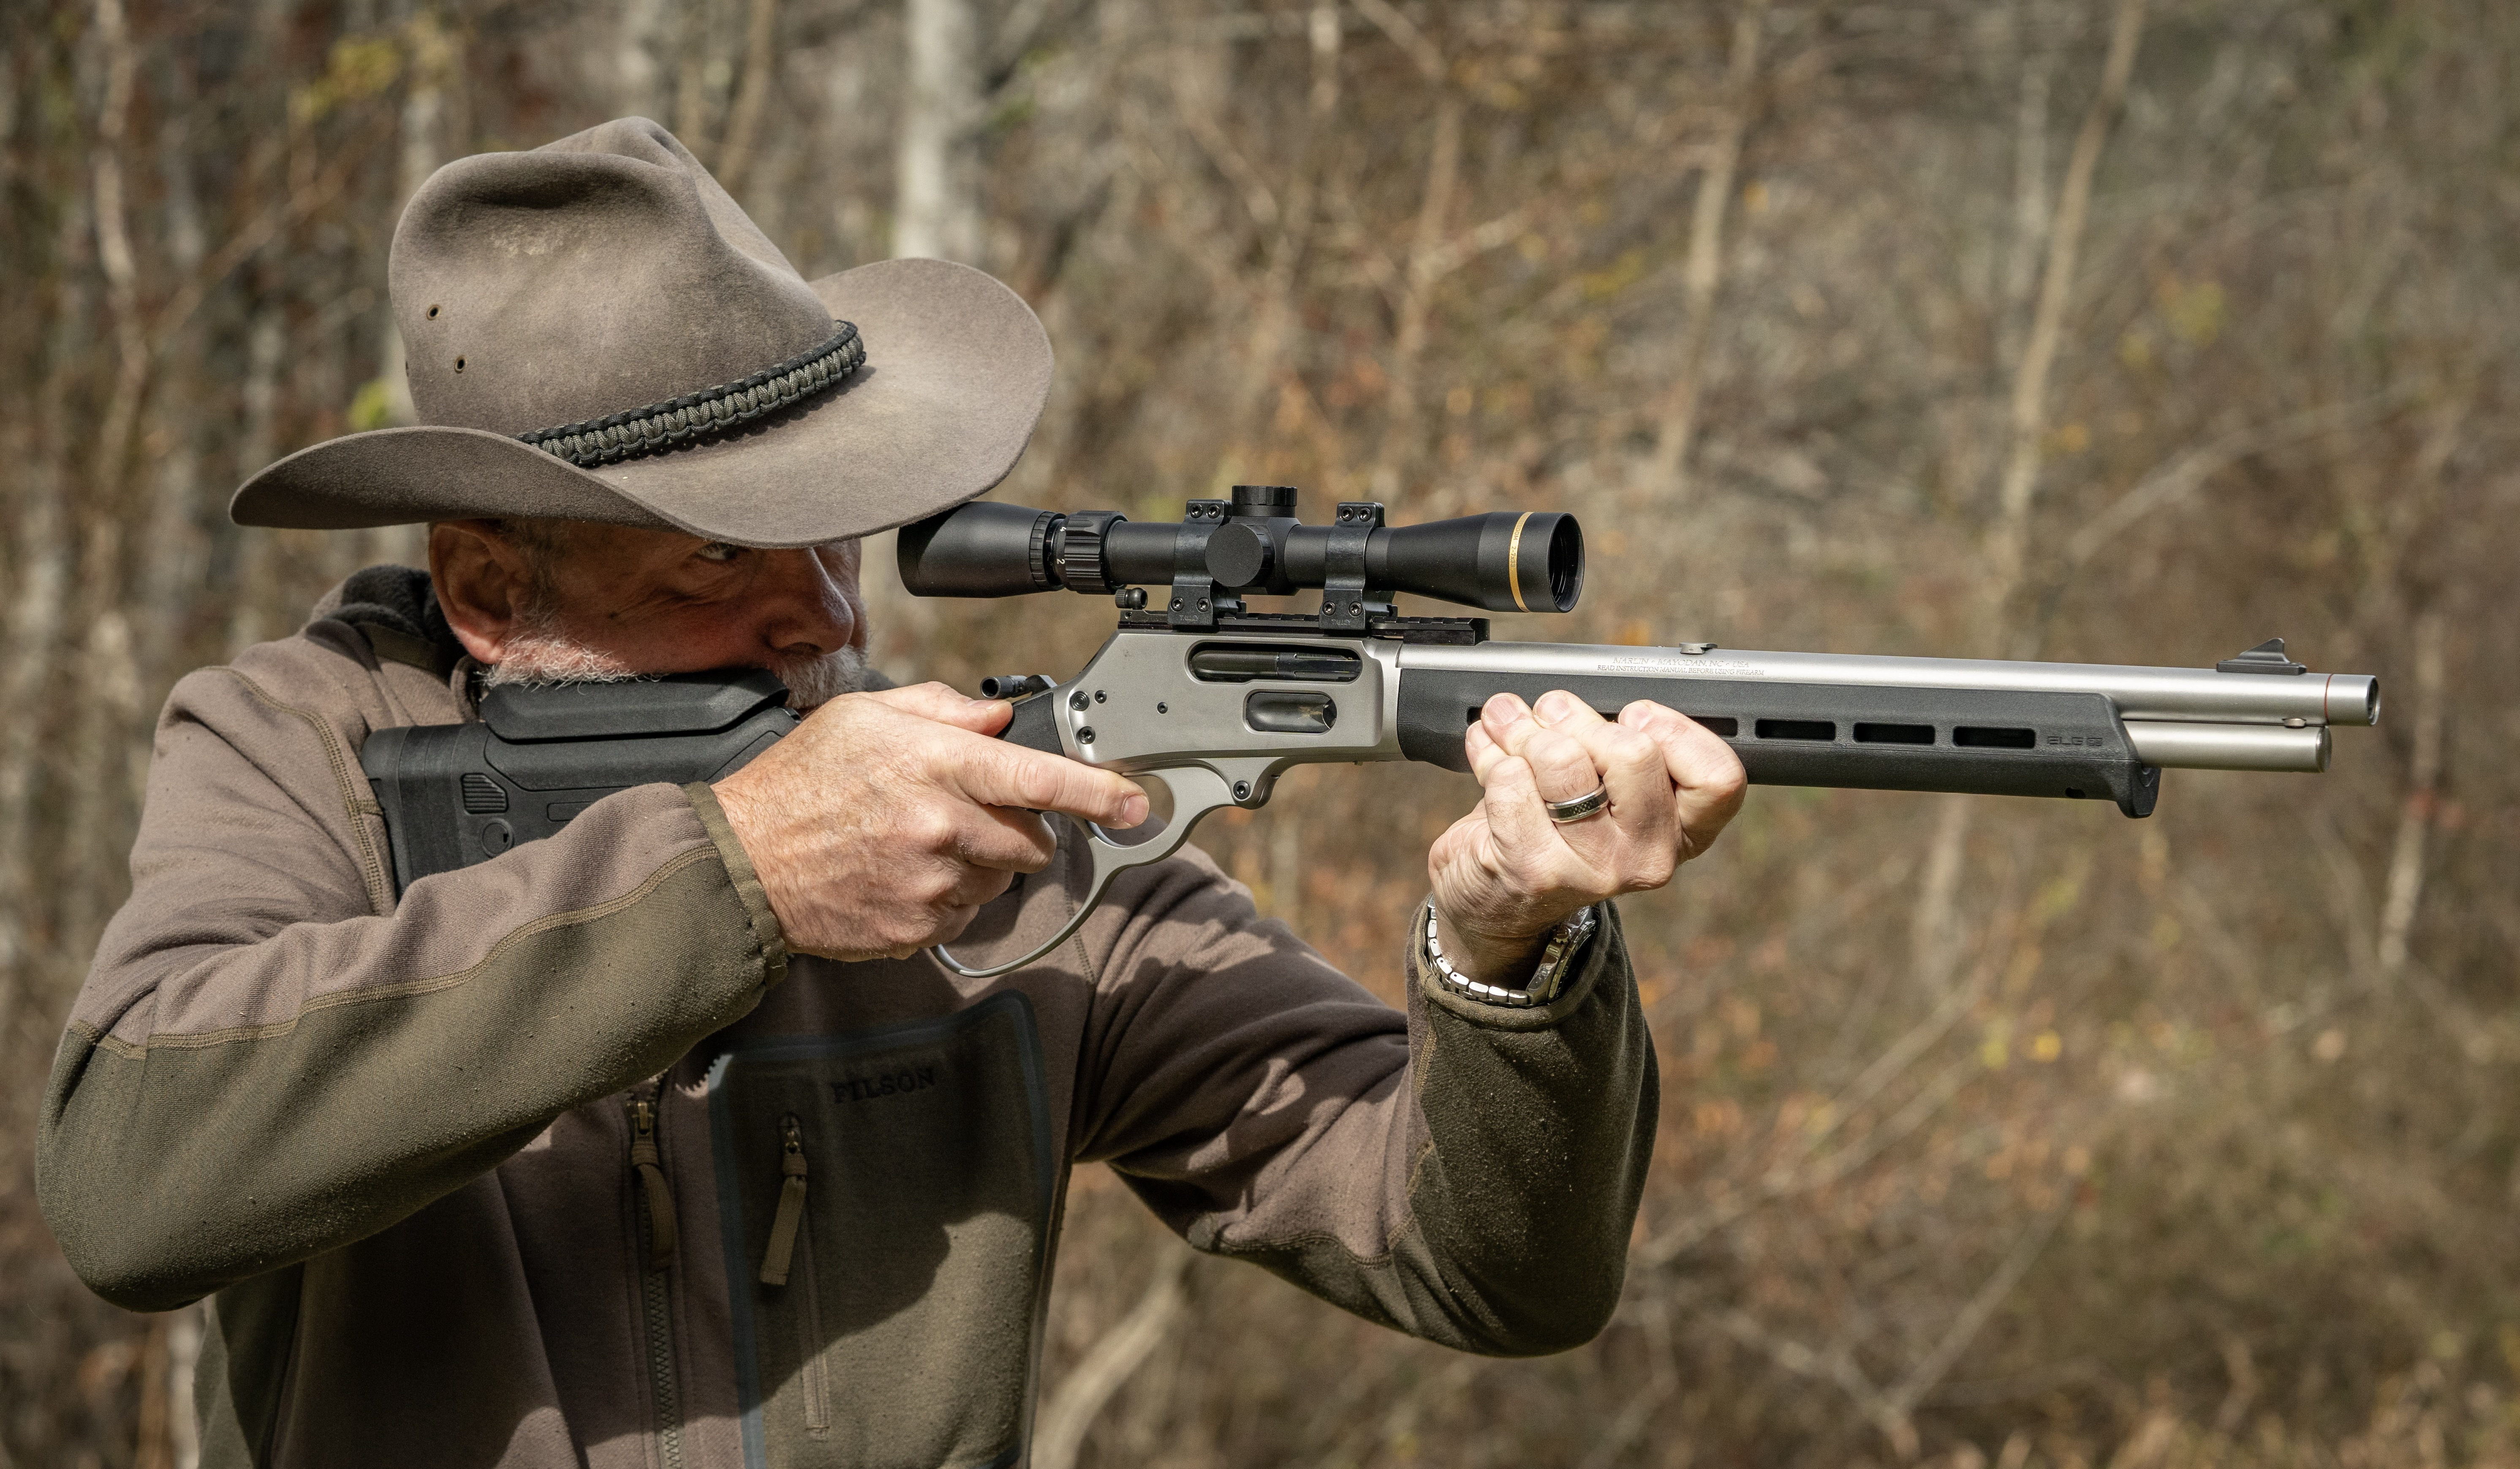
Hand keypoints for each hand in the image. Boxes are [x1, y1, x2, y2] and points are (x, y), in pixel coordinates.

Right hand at [712, 683, 1148, 960]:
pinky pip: (965, 912)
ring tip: (919, 842)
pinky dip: (948, 895)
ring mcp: (930, 883)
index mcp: (934, 765)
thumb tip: (999, 718)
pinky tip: (902, 874)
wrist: (742, 864)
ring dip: (980, 861)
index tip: (1136, 802)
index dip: (1097, 793)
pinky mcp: (917, 928)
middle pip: (1032, 838)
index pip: (1038, 778)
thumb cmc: (801, 783)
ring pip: (1001, 877)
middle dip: (1017, 826)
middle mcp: (940, 826)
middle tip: (965, 813)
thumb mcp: (864, 716)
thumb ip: (942, 710)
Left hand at [1427, 691, 1746, 983]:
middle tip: (1549, 714)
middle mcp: (1650, 857)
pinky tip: (1491, 761)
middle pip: (1634, 752)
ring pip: (1563, 759)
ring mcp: (1595, 869)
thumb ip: (1619, 744)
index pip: (1719, 777)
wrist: (1501, 897)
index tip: (1633, 717)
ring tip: (1510, 727)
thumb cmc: (1558, 827)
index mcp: (1684, 830)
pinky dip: (1491, 757)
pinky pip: (1511, 781)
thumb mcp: (1609, 786)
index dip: (1674, 729)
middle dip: (1578, 718)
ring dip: (1524, 731)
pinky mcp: (1537, 871)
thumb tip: (1581, 696)